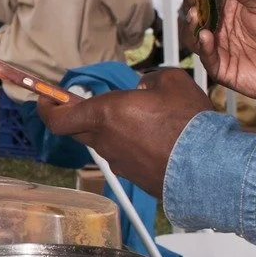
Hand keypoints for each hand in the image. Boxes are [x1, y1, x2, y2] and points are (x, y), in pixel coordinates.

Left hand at [38, 68, 212, 194]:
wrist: (209, 167)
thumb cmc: (188, 122)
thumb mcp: (172, 81)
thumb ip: (150, 79)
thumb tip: (145, 86)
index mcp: (105, 115)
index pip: (57, 119)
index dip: (46, 109)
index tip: (46, 99)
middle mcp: (105, 141)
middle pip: (78, 130)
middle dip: (79, 115)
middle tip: (88, 103)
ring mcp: (119, 162)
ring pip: (104, 142)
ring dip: (113, 129)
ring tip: (141, 117)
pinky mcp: (135, 177)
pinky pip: (124, 156)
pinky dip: (131, 145)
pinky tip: (156, 138)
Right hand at [192, 0, 255, 100]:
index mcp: (230, 7)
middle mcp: (221, 26)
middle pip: (196, 15)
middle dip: (191, 6)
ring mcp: (219, 47)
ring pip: (194, 36)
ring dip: (191, 26)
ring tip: (195, 17)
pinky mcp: (221, 67)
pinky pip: (206, 57)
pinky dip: (203, 47)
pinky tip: (206, 36)